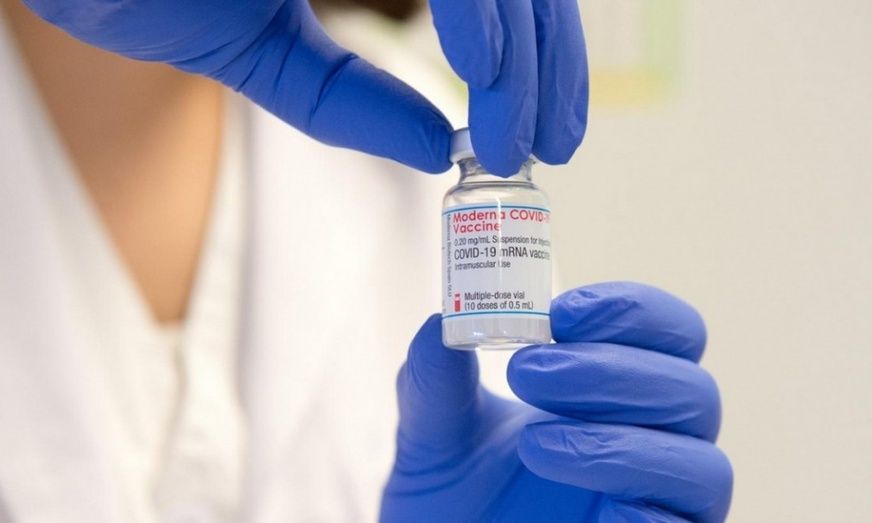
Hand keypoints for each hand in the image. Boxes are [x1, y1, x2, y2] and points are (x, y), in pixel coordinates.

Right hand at [22, 0, 587, 174]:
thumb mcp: (265, 57)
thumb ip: (347, 98)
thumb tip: (435, 146)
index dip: (531, 60)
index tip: (540, 136)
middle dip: (543, 64)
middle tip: (545, 145)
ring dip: (519, 47)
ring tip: (518, 132)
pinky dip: (474, 5)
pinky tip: (482, 67)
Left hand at [382, 282, 731, 521]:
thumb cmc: (455, 491)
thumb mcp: (434, 429)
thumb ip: (437, 377)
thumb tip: (443, 322)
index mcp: (621, 391)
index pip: (672, 334)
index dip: (630, 311)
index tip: (559, 314)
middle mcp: (656, 442)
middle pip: (693, 389)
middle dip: (610, 371)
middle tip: (525, 372)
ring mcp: (662, 503)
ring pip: (699, 463)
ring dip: (615, 442)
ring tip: (532, 442)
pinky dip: (633, 505)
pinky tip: (572, 490)